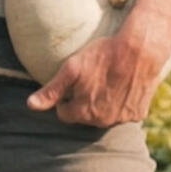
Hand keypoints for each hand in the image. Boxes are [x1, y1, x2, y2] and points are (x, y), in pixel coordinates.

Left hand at [25, 17, 170, 126]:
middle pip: (84, 115)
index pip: (64, 113)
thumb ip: (51, 90)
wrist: (140, 50)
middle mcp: (102, 121)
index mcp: (83, 112)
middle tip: (91, 78)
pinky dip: (122, 103)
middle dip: (85, 101)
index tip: (74, 82)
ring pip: (104, 115)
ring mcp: (121, 119)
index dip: (66, 97)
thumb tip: (30, 105)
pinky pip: (124, 112)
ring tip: (107, 80)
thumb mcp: (72, 69)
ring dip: (103, 103)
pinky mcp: (137, 113)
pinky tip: (123, 85)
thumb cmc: (103, 55)